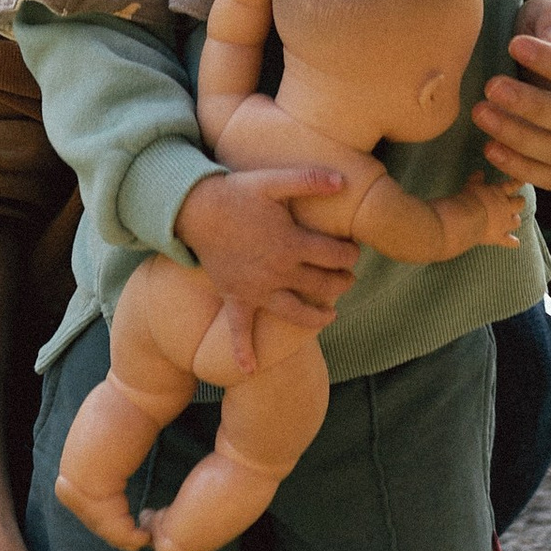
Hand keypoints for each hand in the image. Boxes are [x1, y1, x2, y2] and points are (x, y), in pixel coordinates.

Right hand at [176, 164, 357, 368]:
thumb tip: (344, 181)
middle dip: (341, 282)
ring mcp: (257, 288)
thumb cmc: (237, 193)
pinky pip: (239, 328)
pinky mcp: (236, 297)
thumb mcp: (273, 181)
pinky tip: (250, 371)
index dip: (350, 253)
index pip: (333, 254)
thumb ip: (309, 180)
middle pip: (321, 285)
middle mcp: (278, 271)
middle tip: (349, 278)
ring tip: (330, 316)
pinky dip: (243, 350)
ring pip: (294, 312)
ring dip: (316, 318)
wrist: (196, 209)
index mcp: (291, 243)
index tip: (354, 251)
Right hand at [471, 175, 529, 249]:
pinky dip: (513, 242)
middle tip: (519, 201)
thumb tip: (480, 172)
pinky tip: (515, 242)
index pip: (512, 184)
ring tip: (514, 220)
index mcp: (499, 192)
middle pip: (519, 203)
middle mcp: (506, 207)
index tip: (523, 181)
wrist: (468, 219)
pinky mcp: (500, 237)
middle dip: (519, 202)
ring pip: (516, 221)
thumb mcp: (471, 184)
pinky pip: (510, 241)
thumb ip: (477, 178)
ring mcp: (505, 223)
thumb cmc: (468, 199)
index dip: (518, 183)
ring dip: (515, 220)